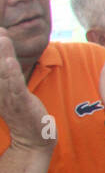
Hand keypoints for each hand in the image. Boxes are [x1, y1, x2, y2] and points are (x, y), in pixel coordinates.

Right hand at [0, 34, 50, 151]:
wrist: (33, 137)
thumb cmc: (22, 110)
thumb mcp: (11, 86)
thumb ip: (6, 65)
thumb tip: (4, 43)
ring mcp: (6, 95)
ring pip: (0, 71)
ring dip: (0, 53)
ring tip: (1, 35)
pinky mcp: (19, 102)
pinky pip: (13, 85)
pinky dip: (10, 72)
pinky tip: (8, 60)